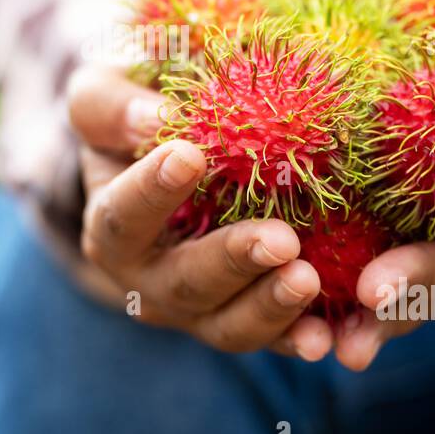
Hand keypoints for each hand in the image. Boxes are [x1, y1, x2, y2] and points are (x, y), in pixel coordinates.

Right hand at [66, 64, 334, 360]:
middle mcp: (148, 279)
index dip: (151, 190)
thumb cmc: (137, 112)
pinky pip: (274, 338)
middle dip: (233, 262)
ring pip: (228, 325)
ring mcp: (197, 309)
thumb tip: (152, 119)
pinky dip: (300, 337)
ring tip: (309, 280)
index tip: (190, 154)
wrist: (170, 159)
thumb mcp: (107, 95)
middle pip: (184, 282)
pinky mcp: (245, 320)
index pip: (122, 214)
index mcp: (111, 223)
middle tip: (282, 239)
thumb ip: (112, 104)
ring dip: (270, 307)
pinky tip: (327, 334)